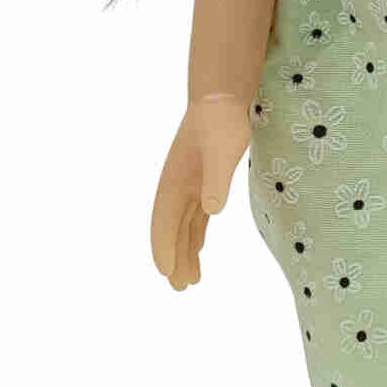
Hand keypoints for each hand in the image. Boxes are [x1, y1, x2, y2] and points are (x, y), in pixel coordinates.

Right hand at [150, 94, 251, 290]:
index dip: (164, 247)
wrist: (222, 98)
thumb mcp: (223, 151)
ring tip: (192, 280)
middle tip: (181, 288)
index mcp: (174, 182)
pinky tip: (198, 247)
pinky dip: (195, 234)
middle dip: (175, 259)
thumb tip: (211, 213)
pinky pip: (195, 216)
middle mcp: (177, 187)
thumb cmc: (222, 122)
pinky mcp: (203, 182)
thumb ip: (217, 181)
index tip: (167, 273)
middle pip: (172, 231)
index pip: (164, 222)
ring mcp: (189, 185)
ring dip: (185, 251)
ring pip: (184, 226)